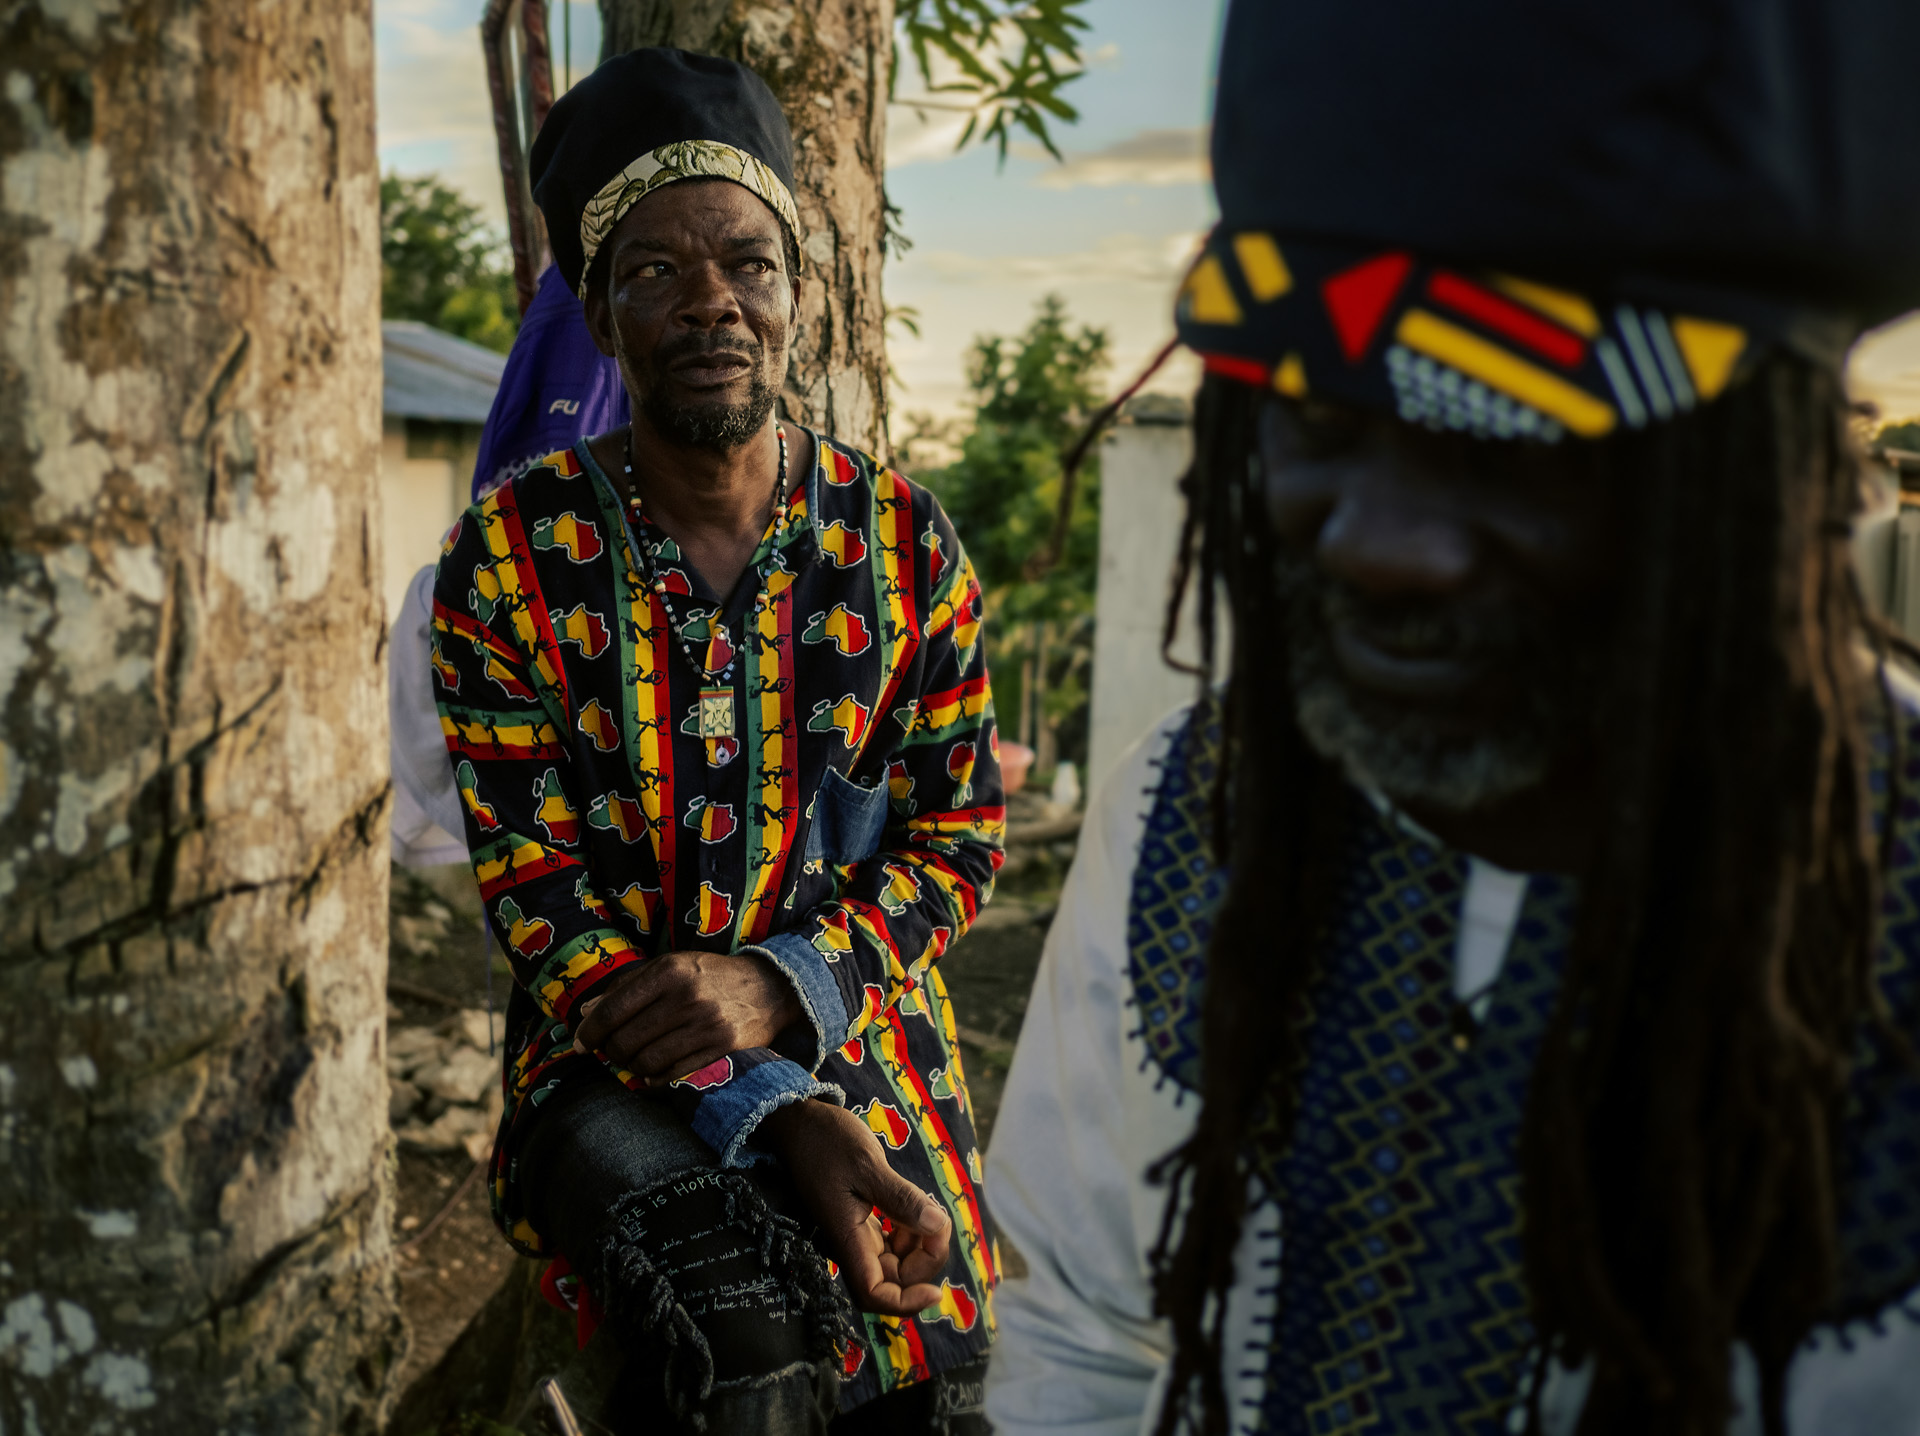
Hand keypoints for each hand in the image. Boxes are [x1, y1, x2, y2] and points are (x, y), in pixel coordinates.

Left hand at [571, 950, 803, 1083]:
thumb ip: (626, 986)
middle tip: (612, 1051)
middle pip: (626, 1041)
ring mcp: (706, 1025)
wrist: (768, 988)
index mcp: (670, 971)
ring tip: (635, 1059)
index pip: (614, 1010)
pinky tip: (654, 1072)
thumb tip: (585, 1013)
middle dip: (610, 1052)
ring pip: (646, 1062)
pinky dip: (655, 1078)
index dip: (590, 1032)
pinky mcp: (721, 1049)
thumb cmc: (709, 976)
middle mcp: (687, 997)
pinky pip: (672, 1074)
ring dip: (632, 1067)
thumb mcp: (669, 967)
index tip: (580, 1043)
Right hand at [759, 1099, 951, 1316]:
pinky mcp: (860, 1219)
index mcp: (846, 1238)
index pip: (874, 1294)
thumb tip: (936, 1225)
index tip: (937, 1291)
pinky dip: (910, 1232)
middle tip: (939, 1221)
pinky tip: (918, 1206)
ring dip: (920, 1246)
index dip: (905, 1303)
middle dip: (923, 1262)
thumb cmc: (827, 1140)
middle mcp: (849, 1243)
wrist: (799, 1121)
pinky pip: (891, 1242)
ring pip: (894, 1262)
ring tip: (930, 1209)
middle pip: (892, 1280)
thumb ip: (902, 1199)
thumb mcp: (868, 1164)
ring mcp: (855, 1233)